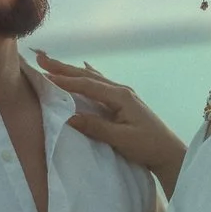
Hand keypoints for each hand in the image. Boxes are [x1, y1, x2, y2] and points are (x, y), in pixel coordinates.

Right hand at [36, 52, 185, 190]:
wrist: (169, 153)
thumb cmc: (147, 146)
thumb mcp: (121, 139)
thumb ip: (96, 127)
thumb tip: (69, 117)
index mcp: (120, 96)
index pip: (87, 85)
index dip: (65, 80)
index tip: (44, 75)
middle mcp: (121, 90)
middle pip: (88, 76)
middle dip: (63, 67)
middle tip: (41, 58)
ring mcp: (123, 95)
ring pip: (93, 78)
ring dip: (73, 71)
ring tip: (54, 63)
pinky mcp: (124, 102)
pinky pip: (101, 84)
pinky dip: (88, 76)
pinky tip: (85, 68)